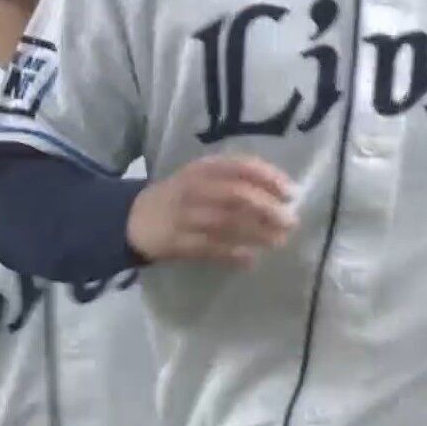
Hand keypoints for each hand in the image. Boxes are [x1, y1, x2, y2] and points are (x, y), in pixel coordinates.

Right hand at [128, 155, 295, 267]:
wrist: (136, 217)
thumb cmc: (181, 194)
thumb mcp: (202, 176)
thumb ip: (235, 177)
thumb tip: (281, 191)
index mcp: (202, 168)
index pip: (240, 166)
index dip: (268, 177)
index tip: (291, 192)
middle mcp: (194, 188)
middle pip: (236, 195)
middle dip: (267, 208)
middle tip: (290, 221)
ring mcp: (184, 216)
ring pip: (226, 223)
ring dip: (256, 232)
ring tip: (278, 241)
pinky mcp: (177, 242)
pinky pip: (209, 248)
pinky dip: (232, 253)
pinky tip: (250, 259)